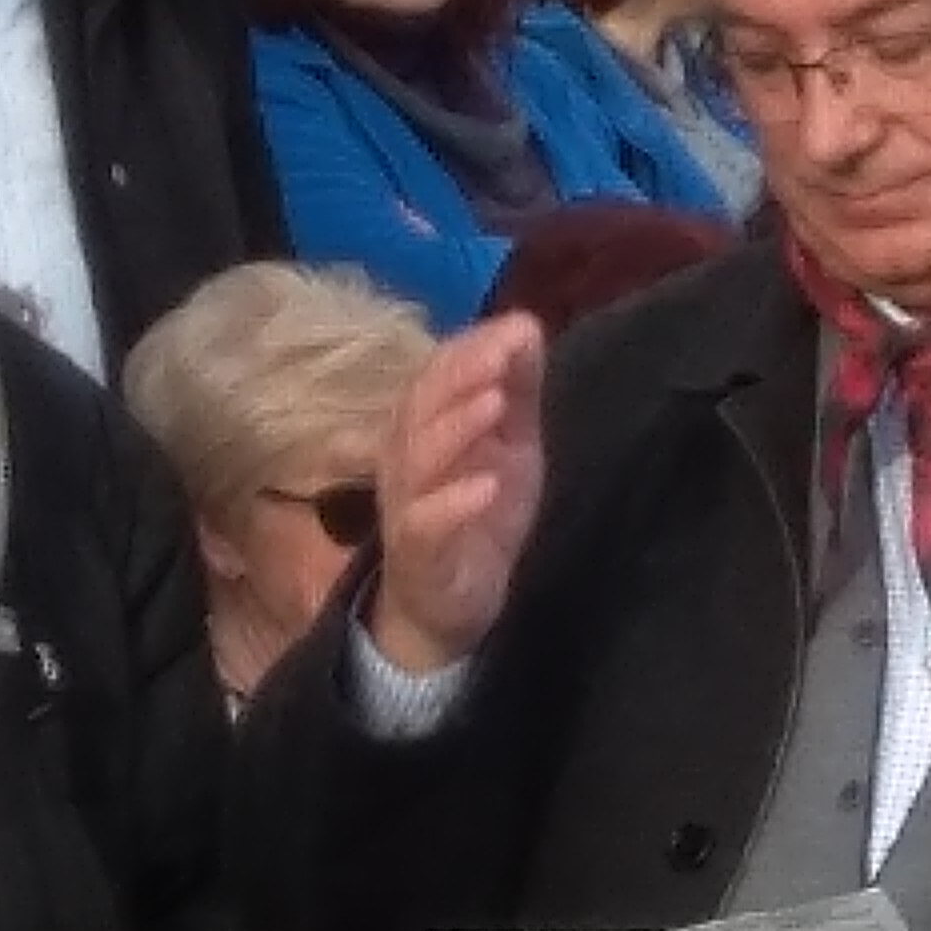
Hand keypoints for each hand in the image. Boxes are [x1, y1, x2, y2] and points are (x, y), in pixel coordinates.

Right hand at [367, 313, 547, 675]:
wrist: (449, 605)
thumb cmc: (477, 515)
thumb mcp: (511, 446)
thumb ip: (517, 390)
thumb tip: (526, 324)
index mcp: (424, 424)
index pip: (438, 372)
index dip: (473, 348)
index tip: (517, 328)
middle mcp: (404, 457)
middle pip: (421, 406)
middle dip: (462, 374)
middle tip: (504, 354)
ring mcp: (407, 505)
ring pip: (418, 458)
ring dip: (456, 427)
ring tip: (494, 403)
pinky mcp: (417, 553)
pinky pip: (426, 524)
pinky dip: (455, 502)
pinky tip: (487, 485)